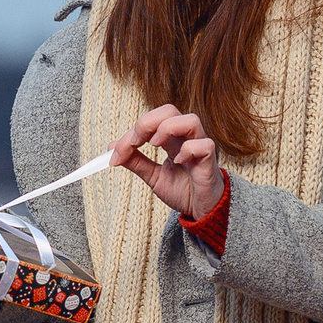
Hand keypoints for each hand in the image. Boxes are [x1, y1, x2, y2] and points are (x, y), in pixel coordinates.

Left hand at [110, 105, 225, 219]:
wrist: (202, 211)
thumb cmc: (183, 191)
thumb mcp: (153, 176)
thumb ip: (136, 162)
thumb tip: (112, 148)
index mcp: (171, 139)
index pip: (150, 122)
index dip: (130, 134)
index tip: (116, 154)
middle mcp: (186, 138)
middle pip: (169, 111)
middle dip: (147, 122)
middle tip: (134, 142)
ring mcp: (199, 148)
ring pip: (190, 120)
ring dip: (168, 128)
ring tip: (155, 145)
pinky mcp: (210, 162)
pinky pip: (205, 145)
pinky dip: (189, 149)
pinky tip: (178, 162)